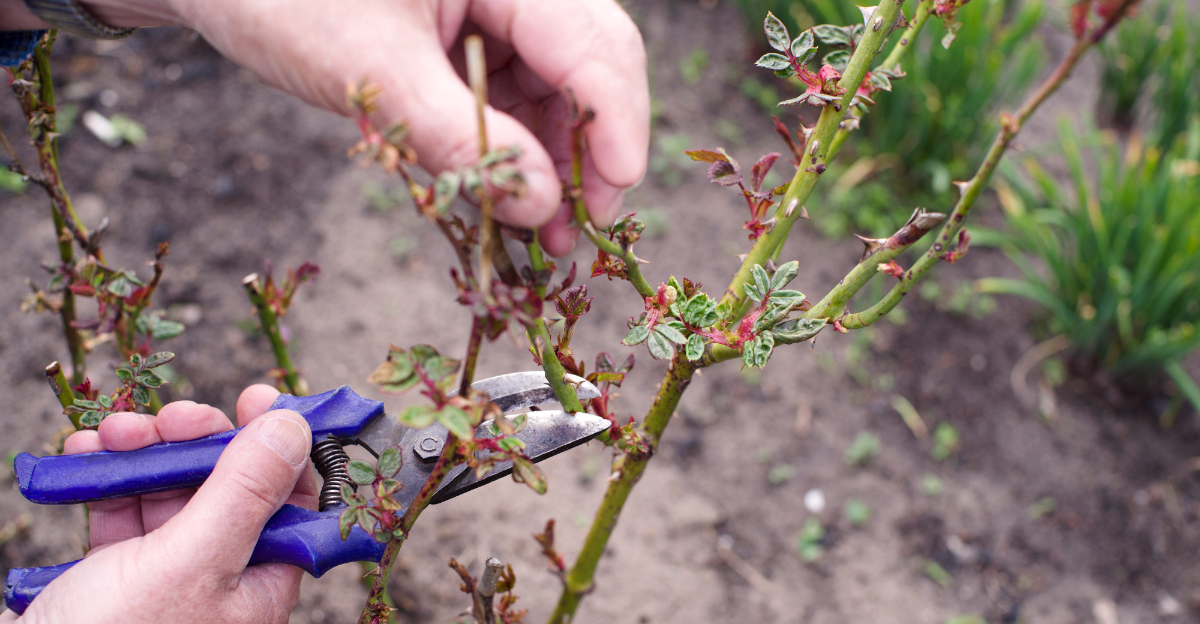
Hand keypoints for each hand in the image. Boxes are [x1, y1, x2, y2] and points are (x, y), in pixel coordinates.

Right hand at [1, 385, 316, 623]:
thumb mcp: (191, 561)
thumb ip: (244, 492)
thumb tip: (294, 428)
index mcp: (262, 584)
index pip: (292, 499)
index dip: (278, 445)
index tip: (255, 398)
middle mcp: (222, 579)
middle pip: (230, 485)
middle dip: (198, 441)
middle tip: (172, 417)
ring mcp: (167, 575)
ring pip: (172, 490)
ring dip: (145, 451)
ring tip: (113, 433)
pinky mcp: (114, 573)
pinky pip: (122, 509)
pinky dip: (105, 477)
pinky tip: (83, 455)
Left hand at [2, 0, 649, 255]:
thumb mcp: (371, 67)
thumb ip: (459, 138)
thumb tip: (543, 208)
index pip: (596, 45)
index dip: (616, 125)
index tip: (613, 201)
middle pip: (591, 69)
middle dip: (590, 155)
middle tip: (579, 233)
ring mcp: (496, 14)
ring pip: (558, 93)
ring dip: (556, 167)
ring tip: (542, 239)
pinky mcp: (471, 45)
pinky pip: (515, 102)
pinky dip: (515, 156)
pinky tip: (509, 204)